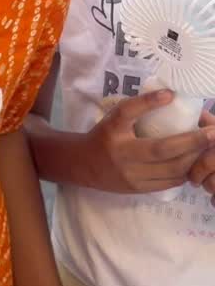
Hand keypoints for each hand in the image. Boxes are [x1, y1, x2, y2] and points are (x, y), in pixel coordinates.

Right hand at [85, 90, 213, 192]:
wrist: (84, 164)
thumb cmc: (103, 135)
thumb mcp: (116, 115)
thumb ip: (139, 104)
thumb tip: (169, 95)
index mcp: (120, 143)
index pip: (156, 141)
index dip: (183, 136)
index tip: (204, 123)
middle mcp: (127, 164)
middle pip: (167, 157)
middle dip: (195, 146)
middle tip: (213, 134)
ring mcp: (135, 181)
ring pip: (171, 173)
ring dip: (193, 161)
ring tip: (206, 148)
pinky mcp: (140, 191)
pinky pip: (168, 184)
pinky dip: (183, 173)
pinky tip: (192, 162)